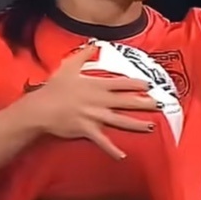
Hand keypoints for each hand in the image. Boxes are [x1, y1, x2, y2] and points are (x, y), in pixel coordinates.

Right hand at [25, 44, 159, 159]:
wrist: (41, 108)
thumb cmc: (54, 87)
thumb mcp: (69, 66)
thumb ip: (84, 54)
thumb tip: (94, 44)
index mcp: (98, 85)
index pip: (123, 83)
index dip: (137, 84)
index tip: (150, 85)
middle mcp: (101, 100)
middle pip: (127, 101)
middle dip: (145, 103)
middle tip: (159, 105)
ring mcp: (96, 116)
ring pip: (121, 121)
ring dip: (137, 125)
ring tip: (151, 127)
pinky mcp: (88, 130)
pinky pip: (103, 142)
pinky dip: (113, 150)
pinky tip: (123, 156)